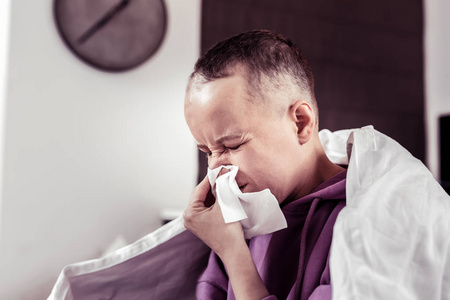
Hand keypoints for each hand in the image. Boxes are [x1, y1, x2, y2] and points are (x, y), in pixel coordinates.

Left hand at [184, 176, 270, 298]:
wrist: (234, 251)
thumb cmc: (228, 230)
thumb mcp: (224, 205)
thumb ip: (221, 187)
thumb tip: (221, 172)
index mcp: (190, 213)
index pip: (199, 189)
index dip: (210, 178)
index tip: (218, 169)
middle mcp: (188, 217)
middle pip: (200, 195)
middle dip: (212, 185)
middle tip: (222, 175)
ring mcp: (194, 222)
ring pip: (204, 201)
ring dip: (214, 192)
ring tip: (224, 183)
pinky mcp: (201, 224)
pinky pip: (206, 208)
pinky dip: (214, 201)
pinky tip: (222, 194)